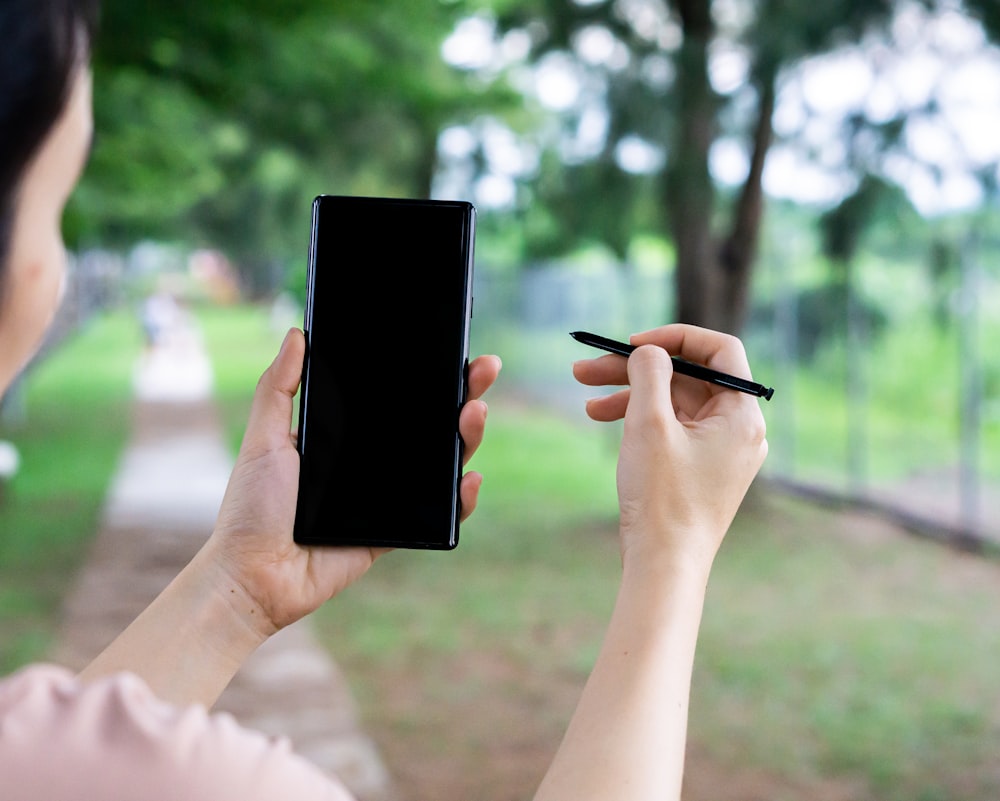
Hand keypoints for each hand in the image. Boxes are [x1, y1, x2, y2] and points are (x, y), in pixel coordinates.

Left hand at [208, 328, 500, 636]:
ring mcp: (386, 496)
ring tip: (474, 413)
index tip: (453, 348)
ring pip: (440, 463)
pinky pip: (437, 514)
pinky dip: (459, 499)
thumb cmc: (251, 508)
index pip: (395, 398)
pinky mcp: (394, 531)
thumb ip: (279, 388)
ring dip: (466, 437)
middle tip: (484, 368)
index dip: (427, 374)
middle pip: (428, 424)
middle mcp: (371, 462)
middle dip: (462, 394)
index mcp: (345, 435)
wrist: (254, 575)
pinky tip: (468, 478)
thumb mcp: (263, 438)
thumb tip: (297, 333)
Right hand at [572, 324, 766, 573]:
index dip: (675, 338)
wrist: (663, 566)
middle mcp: (740, 430)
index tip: (634, 343)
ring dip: (630, 395)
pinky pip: (673, 429)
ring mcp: (721, 451)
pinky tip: (602, 418)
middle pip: (688, 378)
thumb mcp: (649, 424)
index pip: (719, 351)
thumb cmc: (661, 498)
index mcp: (742, 415)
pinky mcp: (700, 469)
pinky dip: (640, 420)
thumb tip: (649, 351)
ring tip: (585, 398)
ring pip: (674, 404)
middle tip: (587, 368)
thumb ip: (649, 373)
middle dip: (635, 370)